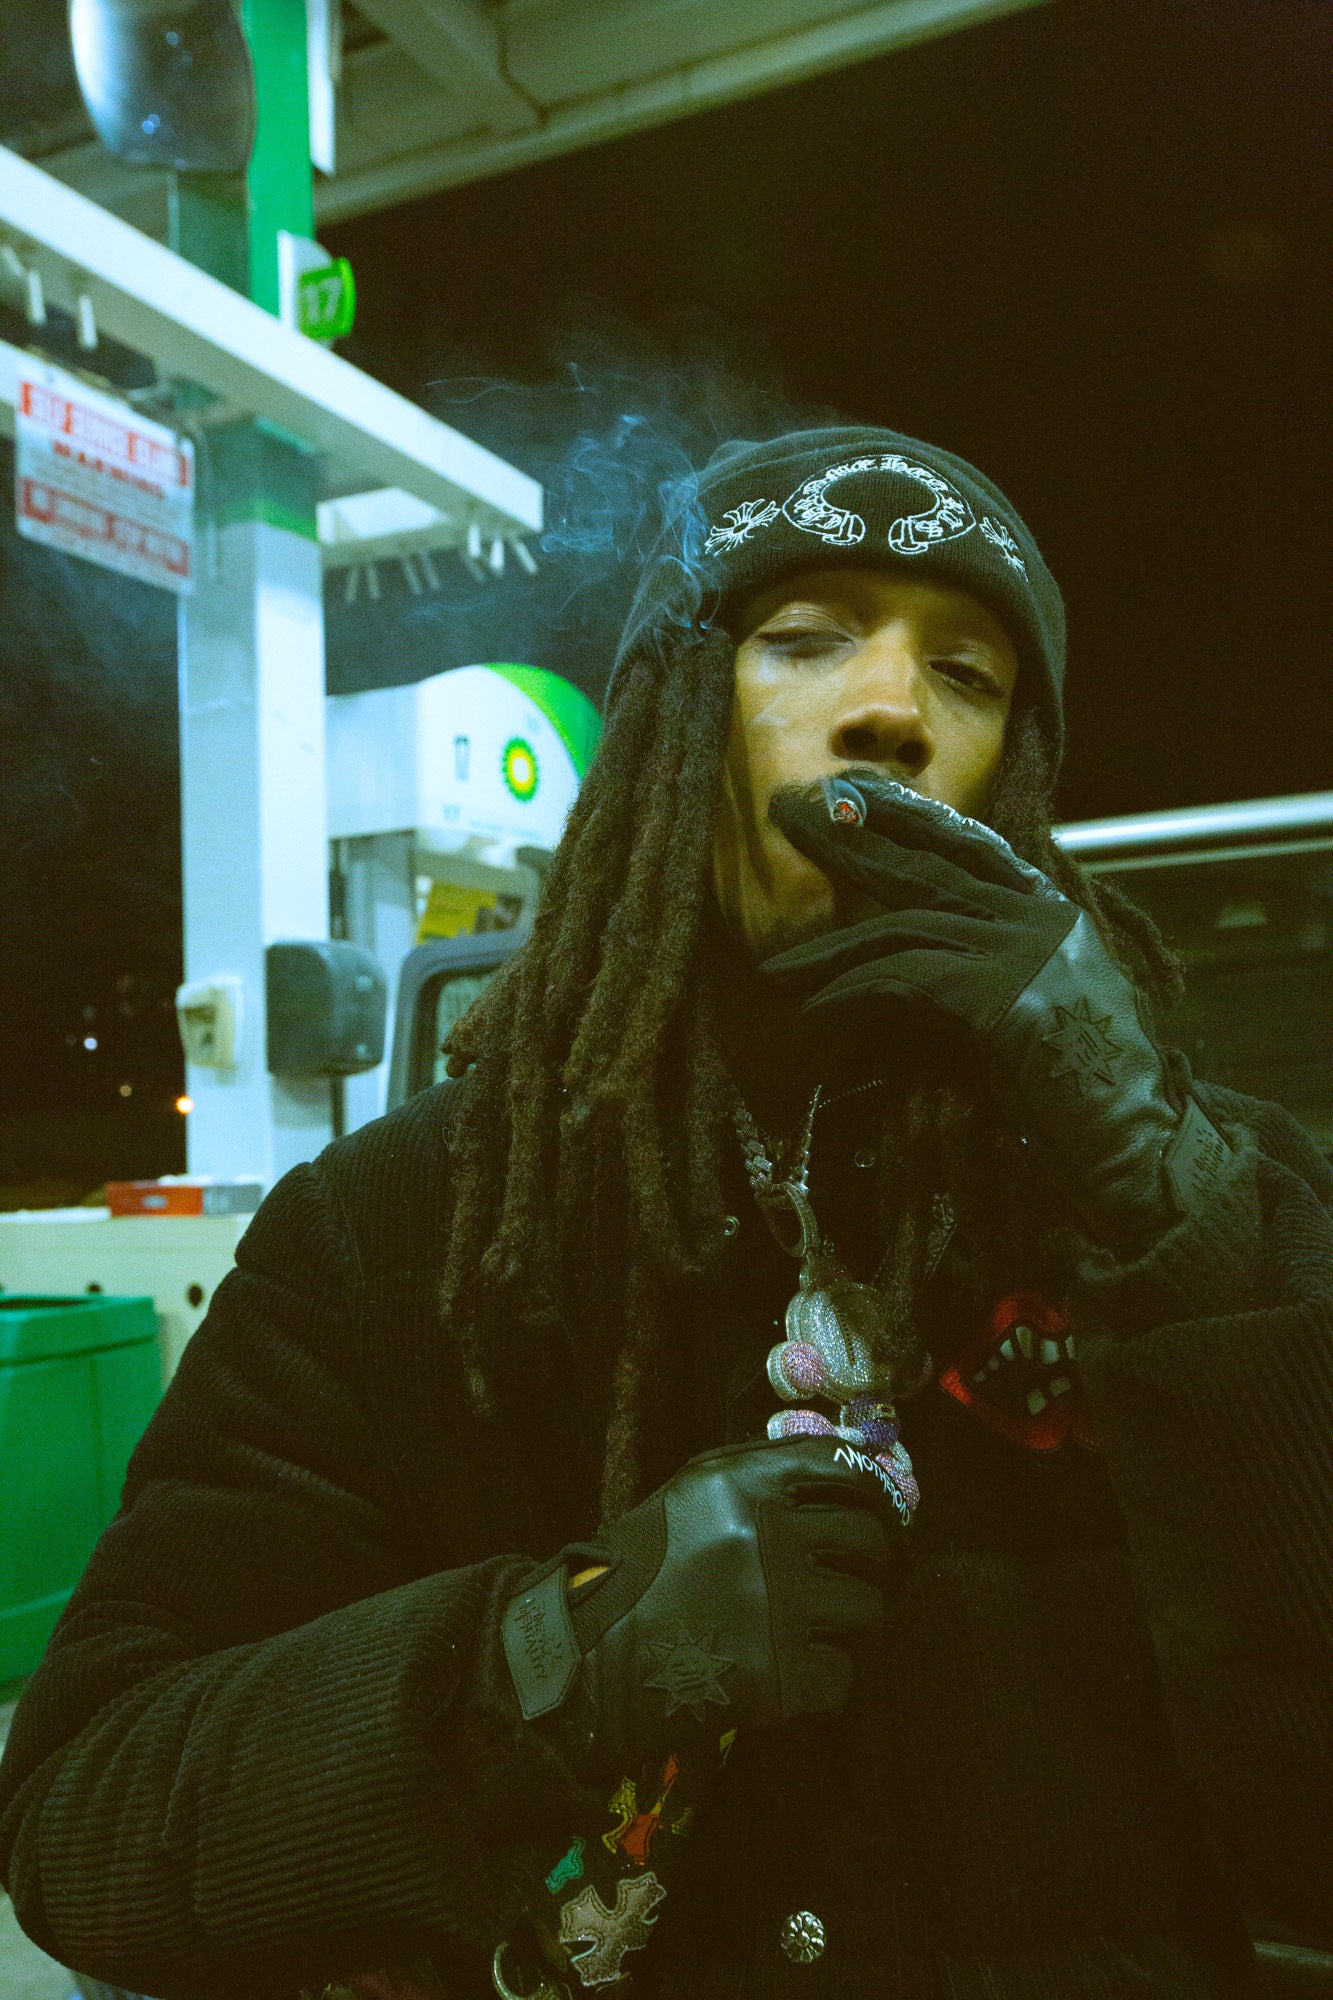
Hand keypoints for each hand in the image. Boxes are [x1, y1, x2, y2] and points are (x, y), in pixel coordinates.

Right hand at [501, 1436, 908, 1779]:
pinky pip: (844, 1675)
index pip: (840, 1468)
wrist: (584, 1665)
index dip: (876, 1489)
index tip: (887, 1512)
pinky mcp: (779, 1677)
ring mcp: (776, 1609)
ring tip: (837, 1631)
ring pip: (867, 1609)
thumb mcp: (684, 1501)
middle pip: (868, 1539)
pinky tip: (804, 1677)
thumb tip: (843, 1480)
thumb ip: (755, 1482)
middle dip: (883, 1560)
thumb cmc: (632, 1578)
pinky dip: (832, 1680)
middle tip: (877, 1578)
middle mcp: (765, 1537)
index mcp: (738, 1484)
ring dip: (860, 1622)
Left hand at [763, 772, 1232, 1254]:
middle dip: (852, 840)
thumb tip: (909, 967)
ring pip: (903, 925)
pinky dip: (852, 993)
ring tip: (774, 969)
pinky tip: (814, 1011)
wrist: (1136, 1143)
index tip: (856, 794)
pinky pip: (903, 978)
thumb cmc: (1083, 1094)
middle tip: (789, 814)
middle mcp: (1039, 916)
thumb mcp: (1035, 1012)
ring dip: (829, 950)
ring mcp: (1023, 948)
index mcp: (1052, 913)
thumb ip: (989, 974)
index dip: (909, 816)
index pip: (969, 845)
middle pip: (926, 865)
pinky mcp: (1000, 992)